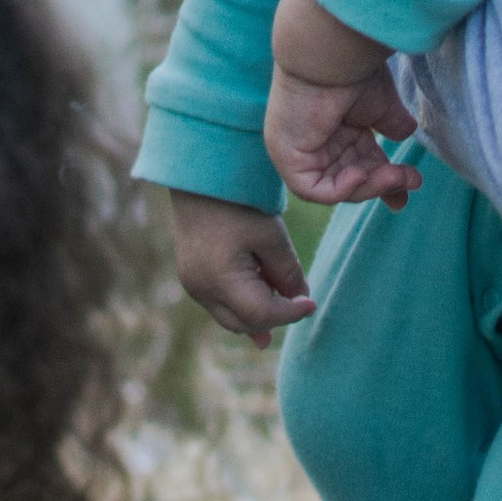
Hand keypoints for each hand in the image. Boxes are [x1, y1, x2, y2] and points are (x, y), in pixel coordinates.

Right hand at [169, 191, 315, 346]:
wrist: (199, 176)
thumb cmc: (238, 202)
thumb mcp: (271, 236)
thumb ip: (288, 271)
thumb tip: (301, 298)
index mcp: (220, 280)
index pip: (262, 315)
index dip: (290, 314)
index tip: (312, 302)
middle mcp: (201, 289)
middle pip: (243, 324)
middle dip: (273, 319)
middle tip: (298, 307)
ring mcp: (191, 284)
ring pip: (229, 317)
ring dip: (256, 316)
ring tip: (281, 306)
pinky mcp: (190, 276)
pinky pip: (218, 302)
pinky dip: (240, 303)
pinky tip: (260, 292)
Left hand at [265, 59, 420, 207]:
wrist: (330, 53)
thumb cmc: (352, 68)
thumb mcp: (380, 103)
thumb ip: (391, 122)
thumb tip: (408, 134)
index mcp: (335, 128)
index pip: (359, 163)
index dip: (384, 179)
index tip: (411, 185)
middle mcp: (315, 141)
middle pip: (351, 179)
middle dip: (384, 184)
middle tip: (413, 180)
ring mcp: (299, 151)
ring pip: (336, 187)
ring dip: (370, 186)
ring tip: (397, 175)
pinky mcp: (286, 157)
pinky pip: (312, 189)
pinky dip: (340, 189)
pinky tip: (360, 174)